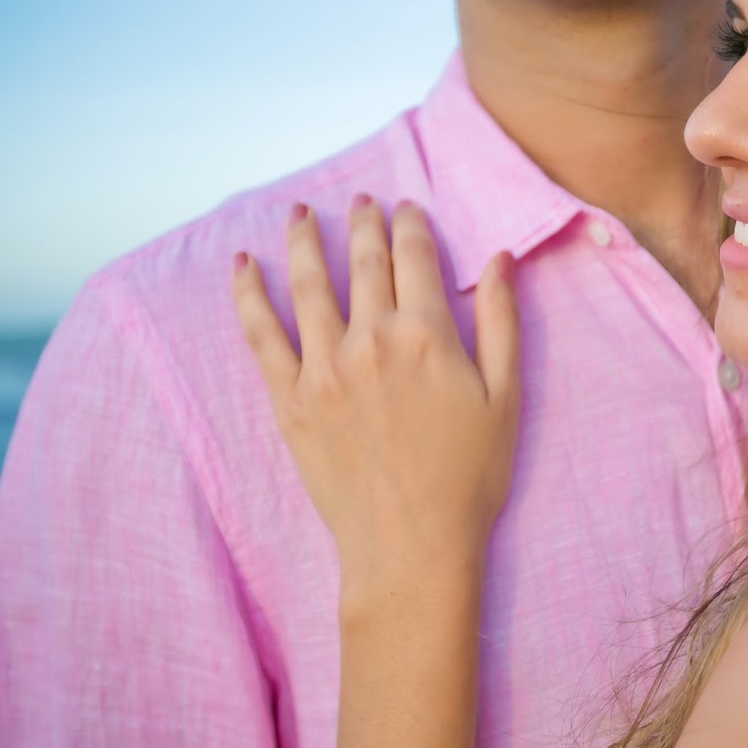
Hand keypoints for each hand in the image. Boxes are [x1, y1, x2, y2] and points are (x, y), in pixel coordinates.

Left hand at [231, 196, 520, 605]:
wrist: (411, 547)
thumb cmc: (468, 478)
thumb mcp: (505, 397)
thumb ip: (502, 322)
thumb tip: (500, 259)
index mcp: (427, 335)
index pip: (414, 255)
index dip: (411, 224)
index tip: (406, 208)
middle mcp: (371, 340)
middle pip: (362, 261)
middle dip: (363, 222)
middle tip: (362, 200)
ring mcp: (323, 369)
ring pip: (307, 284)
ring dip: (303, 241)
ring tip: (300, 213)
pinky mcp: (289, 400)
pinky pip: (260, 335)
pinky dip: (248, 295)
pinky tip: (242, 265)